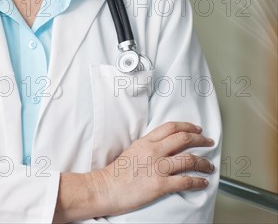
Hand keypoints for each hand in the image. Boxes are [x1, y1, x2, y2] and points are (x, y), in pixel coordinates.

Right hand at [97, 121, 214, 215]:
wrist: (105, 188)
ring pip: (188, 159)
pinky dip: (197, 181)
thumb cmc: (117, 173)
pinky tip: (203, 182)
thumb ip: (149, 145)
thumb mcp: (133, 150)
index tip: (197, 129)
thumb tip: (164, 146)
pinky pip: (185, 181)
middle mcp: (153, 151)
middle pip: (183, 139)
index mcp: (146, 141)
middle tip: (208, 142)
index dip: (188, 126)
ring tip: (209, 165)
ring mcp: (157, 168)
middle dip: (200, 139)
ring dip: (203, 162)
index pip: (171, 127)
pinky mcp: (159, 185)